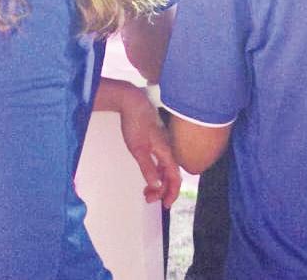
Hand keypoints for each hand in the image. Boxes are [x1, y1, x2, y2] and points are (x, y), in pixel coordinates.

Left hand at [117, 86, 181, 207]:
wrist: (132, 102)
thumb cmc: (136, 123)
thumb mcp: (138, 149)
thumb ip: (148, 168)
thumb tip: (157, 186)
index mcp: (167, 152)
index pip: (175, 177)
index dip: (172, 193)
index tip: (165, 205)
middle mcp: (168, 148)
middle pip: (171, 175)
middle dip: (163, 190)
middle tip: (148, 198)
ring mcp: (163, 144)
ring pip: (166, 168)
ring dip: (159, 181)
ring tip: (146, 190)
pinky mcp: (157, 139)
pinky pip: (162, 160)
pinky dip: (156, 171)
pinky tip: (149, 173)